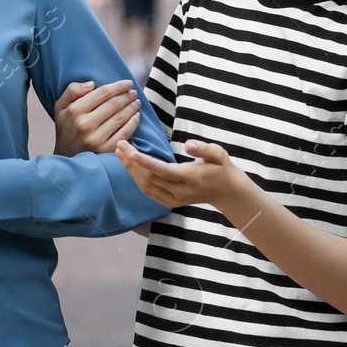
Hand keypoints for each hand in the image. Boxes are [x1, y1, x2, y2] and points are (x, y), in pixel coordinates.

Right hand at [54, 79, 140, 156]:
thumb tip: (92, 84)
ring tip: (136, 102)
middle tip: (133, 92)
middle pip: (114, 104)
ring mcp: (96, 139)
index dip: (118, 86)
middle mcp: (85, 124)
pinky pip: (124, 133)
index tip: (127, 83)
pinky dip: (133, 123)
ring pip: (120, 118)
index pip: (103, 93)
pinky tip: (136, 116)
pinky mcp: (105, 150)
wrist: (65, 156)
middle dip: (127, 96)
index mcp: (75, 111)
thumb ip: (72, 90)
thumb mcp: (61, 106)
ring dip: (132, 107)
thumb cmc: (66, 128)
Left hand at [115, 138, 249, 211]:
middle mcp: (180, 192)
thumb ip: (203, 148)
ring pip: (146, 186)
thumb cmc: (221, 168)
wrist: (226, 191)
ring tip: (120, 153)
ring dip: (131, 170)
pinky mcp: (169, 203)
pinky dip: (136, 179)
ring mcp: (174, 200)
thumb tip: (188, 144)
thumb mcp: (219, 153)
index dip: (146, 162)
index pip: (164, 171)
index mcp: (191, 178)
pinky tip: (129, 166)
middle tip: (120, 145)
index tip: (131, 152)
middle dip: (132, 162)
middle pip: (150, 178)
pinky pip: (148, 192)